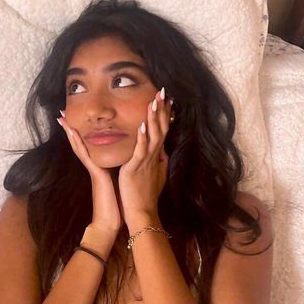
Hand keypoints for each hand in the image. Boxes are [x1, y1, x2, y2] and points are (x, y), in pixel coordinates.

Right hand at [57, 115, 121, 245]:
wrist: (109, 222)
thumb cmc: (116, 205)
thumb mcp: (119, 183)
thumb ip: (120, 172)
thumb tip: (127, 164)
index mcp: (100, 168)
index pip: (90, 147)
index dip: (84, 133)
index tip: (78, 120)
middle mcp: (93, 167)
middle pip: (81, 143)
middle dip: (72, 129)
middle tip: (63, 113)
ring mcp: (92, 170)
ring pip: (79, 146)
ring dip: (70, 132)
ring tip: (63, 118)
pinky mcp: (94, 173)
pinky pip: (85, 155)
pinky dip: (78, 143)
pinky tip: (73, 132)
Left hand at [118, 88, 171, 226]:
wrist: (142, 212)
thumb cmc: (146, 195)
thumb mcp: (156, 175)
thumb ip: (159, 162)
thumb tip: (163, 152)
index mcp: (156, 156)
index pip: (163, 130)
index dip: (165, 114)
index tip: (167, 99)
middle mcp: (154, 156)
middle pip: (161, 128)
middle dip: (162, 109)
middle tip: (163, 91)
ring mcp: (146, 161)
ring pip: (153, 136)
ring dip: (155, 118)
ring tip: (154, 101)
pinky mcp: (136, 168)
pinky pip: (141, 150)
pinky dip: (143, 136)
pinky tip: (143, 124)